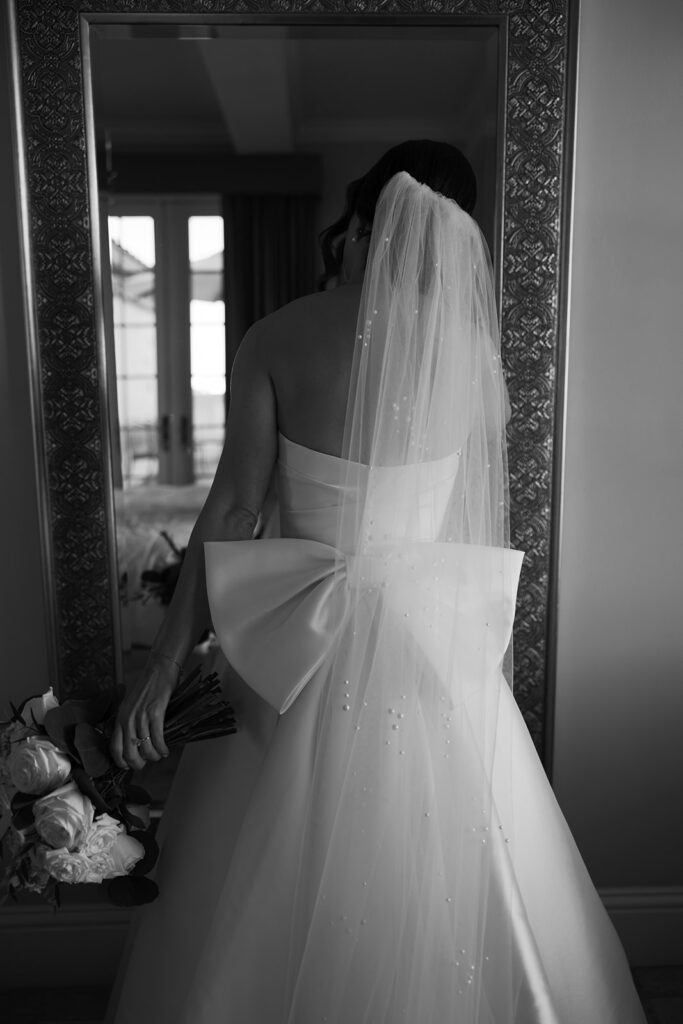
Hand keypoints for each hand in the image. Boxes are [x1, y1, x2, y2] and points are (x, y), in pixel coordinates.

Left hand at [110, 654, 179, 770]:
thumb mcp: (131, 704)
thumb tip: (136, 742)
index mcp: (120, 716)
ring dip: (153, 756)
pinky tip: (166, 750)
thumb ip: (130, 721)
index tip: (128, 766)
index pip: (114, 747)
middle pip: (128, 752)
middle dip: (138, 764)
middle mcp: (127, 718)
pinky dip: (162, 748)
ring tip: (159, 755)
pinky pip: (157, 738)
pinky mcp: (155, 712)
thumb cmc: (148, 686)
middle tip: (145, 764)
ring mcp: (140, 716)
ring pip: (145, 748)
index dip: (121, 761)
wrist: (159, 668)